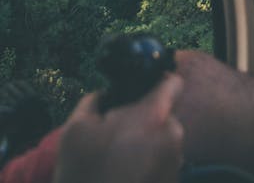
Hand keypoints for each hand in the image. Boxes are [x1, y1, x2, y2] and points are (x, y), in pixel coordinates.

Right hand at [53, 71, 183, 182]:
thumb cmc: (84, 175)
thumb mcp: (75, 131)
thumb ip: (94, 100)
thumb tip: (105, 93)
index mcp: (154, 115)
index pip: (173, 82)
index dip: (157, 82)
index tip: (140, 91)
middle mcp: (173, 135)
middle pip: (165, 113)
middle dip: (146, 118)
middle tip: (119, 133)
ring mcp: (176, 162)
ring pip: (164, 138)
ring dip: (148, 142)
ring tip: (120, 158)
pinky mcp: (173, 181)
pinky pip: (164, 161)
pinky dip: (150, 162)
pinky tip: (126, 174)